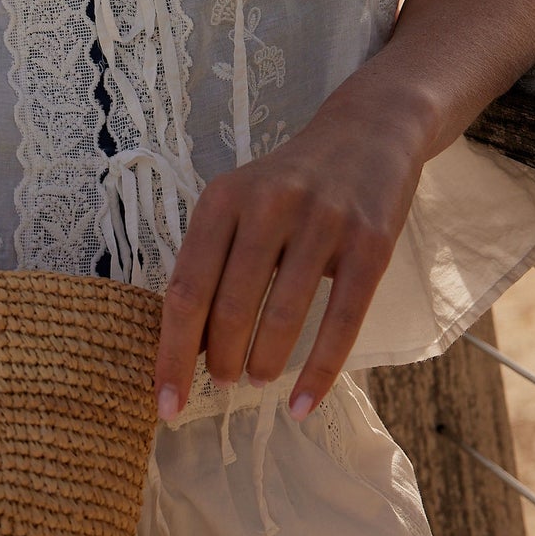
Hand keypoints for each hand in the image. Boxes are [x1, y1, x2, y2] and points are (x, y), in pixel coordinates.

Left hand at [154, 109, 423, 420]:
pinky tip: (302, 402)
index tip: (164, 404)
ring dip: (263, 363)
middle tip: (220, 382)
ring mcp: (322, 222)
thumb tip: (185, 346)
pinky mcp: (369, 243)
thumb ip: (212, 260)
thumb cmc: (291, 183)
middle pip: (229, 305)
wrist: (369, 132)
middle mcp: (269, 205)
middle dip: (218, 360)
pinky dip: (320, 371)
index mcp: (223, 198)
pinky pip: (342, 320)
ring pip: (283, 315)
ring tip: (256, 379)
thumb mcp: (240, 202)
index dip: (170, 353)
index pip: (185, 288)